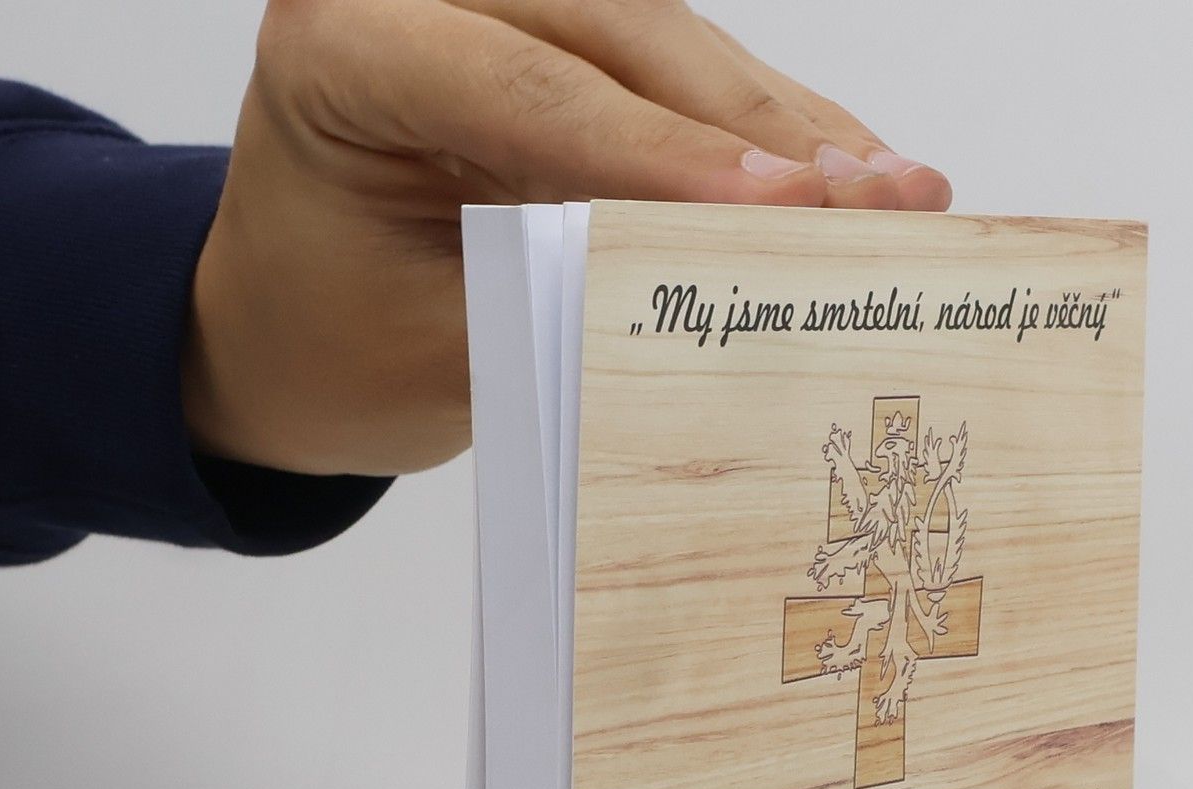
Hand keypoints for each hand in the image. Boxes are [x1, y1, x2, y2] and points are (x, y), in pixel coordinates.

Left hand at [182, 0, 952, 476]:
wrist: (292, 329)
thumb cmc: (333, 344)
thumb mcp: (432, 350)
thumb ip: (559, 309)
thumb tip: (716, 289)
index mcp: (340, 50)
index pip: (520, 88)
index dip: (663, 154)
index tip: (784, 207)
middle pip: (619, 41)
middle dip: (756, 133)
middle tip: (875, 203)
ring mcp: (496, 2)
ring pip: (672, 45)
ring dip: (790, 127)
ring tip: (900, 195)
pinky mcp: (561, 40)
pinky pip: (681, 76)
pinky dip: (771, 133)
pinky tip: (858, 173)